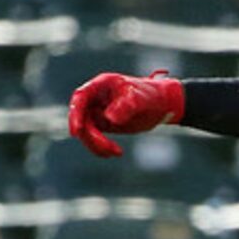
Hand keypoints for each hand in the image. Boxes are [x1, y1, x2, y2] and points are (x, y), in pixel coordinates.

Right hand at [67, 70, 184, 157]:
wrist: (163, 104)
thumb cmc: (152, 95)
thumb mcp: (141, 98)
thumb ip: (126, 106)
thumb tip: (108, 118)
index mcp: (102, 85)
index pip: (81, 96)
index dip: (76, 113)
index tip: (77, 130)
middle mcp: (96, 98)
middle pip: (81, 118)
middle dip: (90, 135)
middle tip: (107, 147)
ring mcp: (98, 111)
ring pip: (87, 131)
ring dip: (97, 145)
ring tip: (117, 152)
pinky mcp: (103, 124)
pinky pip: (95, 138)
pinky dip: (102, 148)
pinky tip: (115, 153)